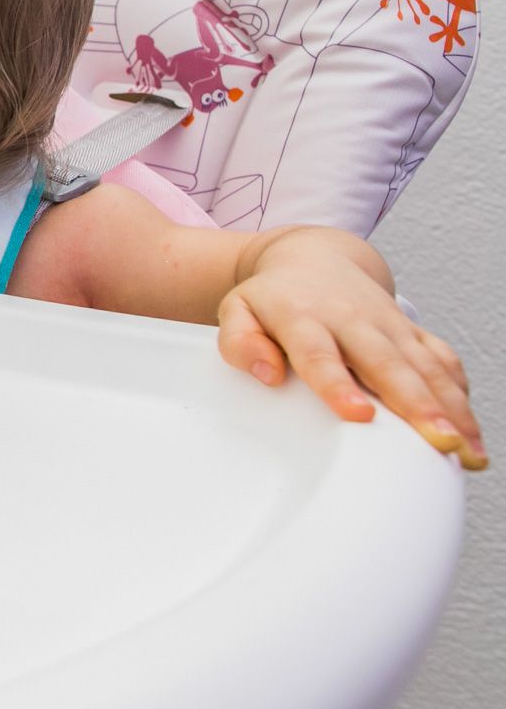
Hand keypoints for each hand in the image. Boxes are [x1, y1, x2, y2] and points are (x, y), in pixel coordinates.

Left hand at [218, 233, 484, 470]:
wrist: (312, 258)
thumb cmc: (273, 298)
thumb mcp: (238, 311)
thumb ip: (240, 342)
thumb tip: (268, 373)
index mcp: (302, 316)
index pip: (320, 354)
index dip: (338, 385)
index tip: (358, 415)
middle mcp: (352, 319)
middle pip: (387, 364)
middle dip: (417, 405)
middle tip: (440, 443)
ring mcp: (387, 324)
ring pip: (424, 366)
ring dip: (450, 408)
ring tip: (467, 450)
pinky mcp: (412, 331)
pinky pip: (442, 361)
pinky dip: (460, 394)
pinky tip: (471, 431)